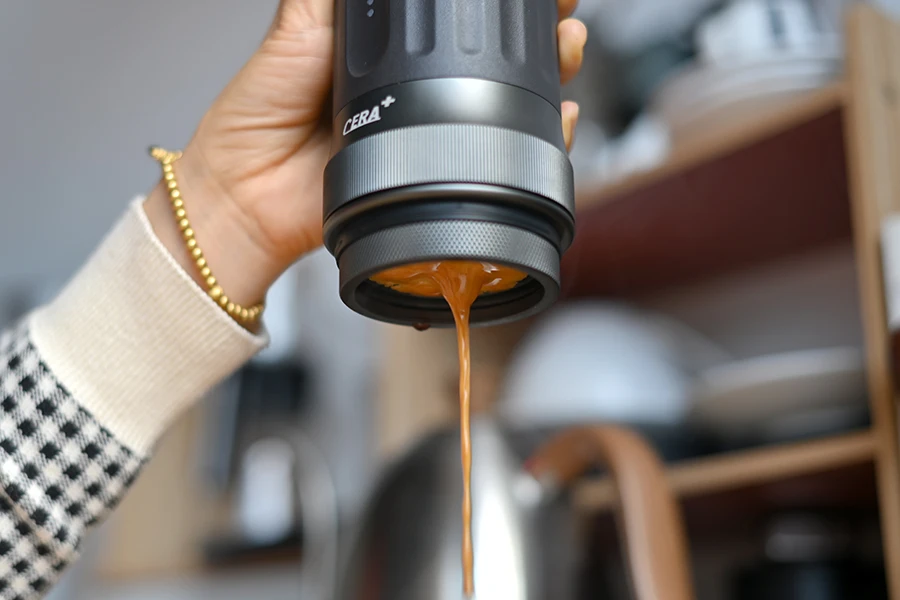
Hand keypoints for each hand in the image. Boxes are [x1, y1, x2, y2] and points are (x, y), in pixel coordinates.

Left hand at [145, 0, 587, 308]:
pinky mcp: (434, 176)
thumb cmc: (255, 117)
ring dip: (552, 76)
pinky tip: (558, 121)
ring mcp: (429, 135)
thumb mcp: (293, 34)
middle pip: (497, 60)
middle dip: (542, 32)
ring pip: (508, 105)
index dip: (497, 2)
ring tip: (568, 49)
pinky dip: (538, 142)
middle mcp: (415, 92)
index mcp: (385, 55)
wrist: (245, 196)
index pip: (452, 22)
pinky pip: (496, 160)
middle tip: (563, 12)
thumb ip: (324, 0)